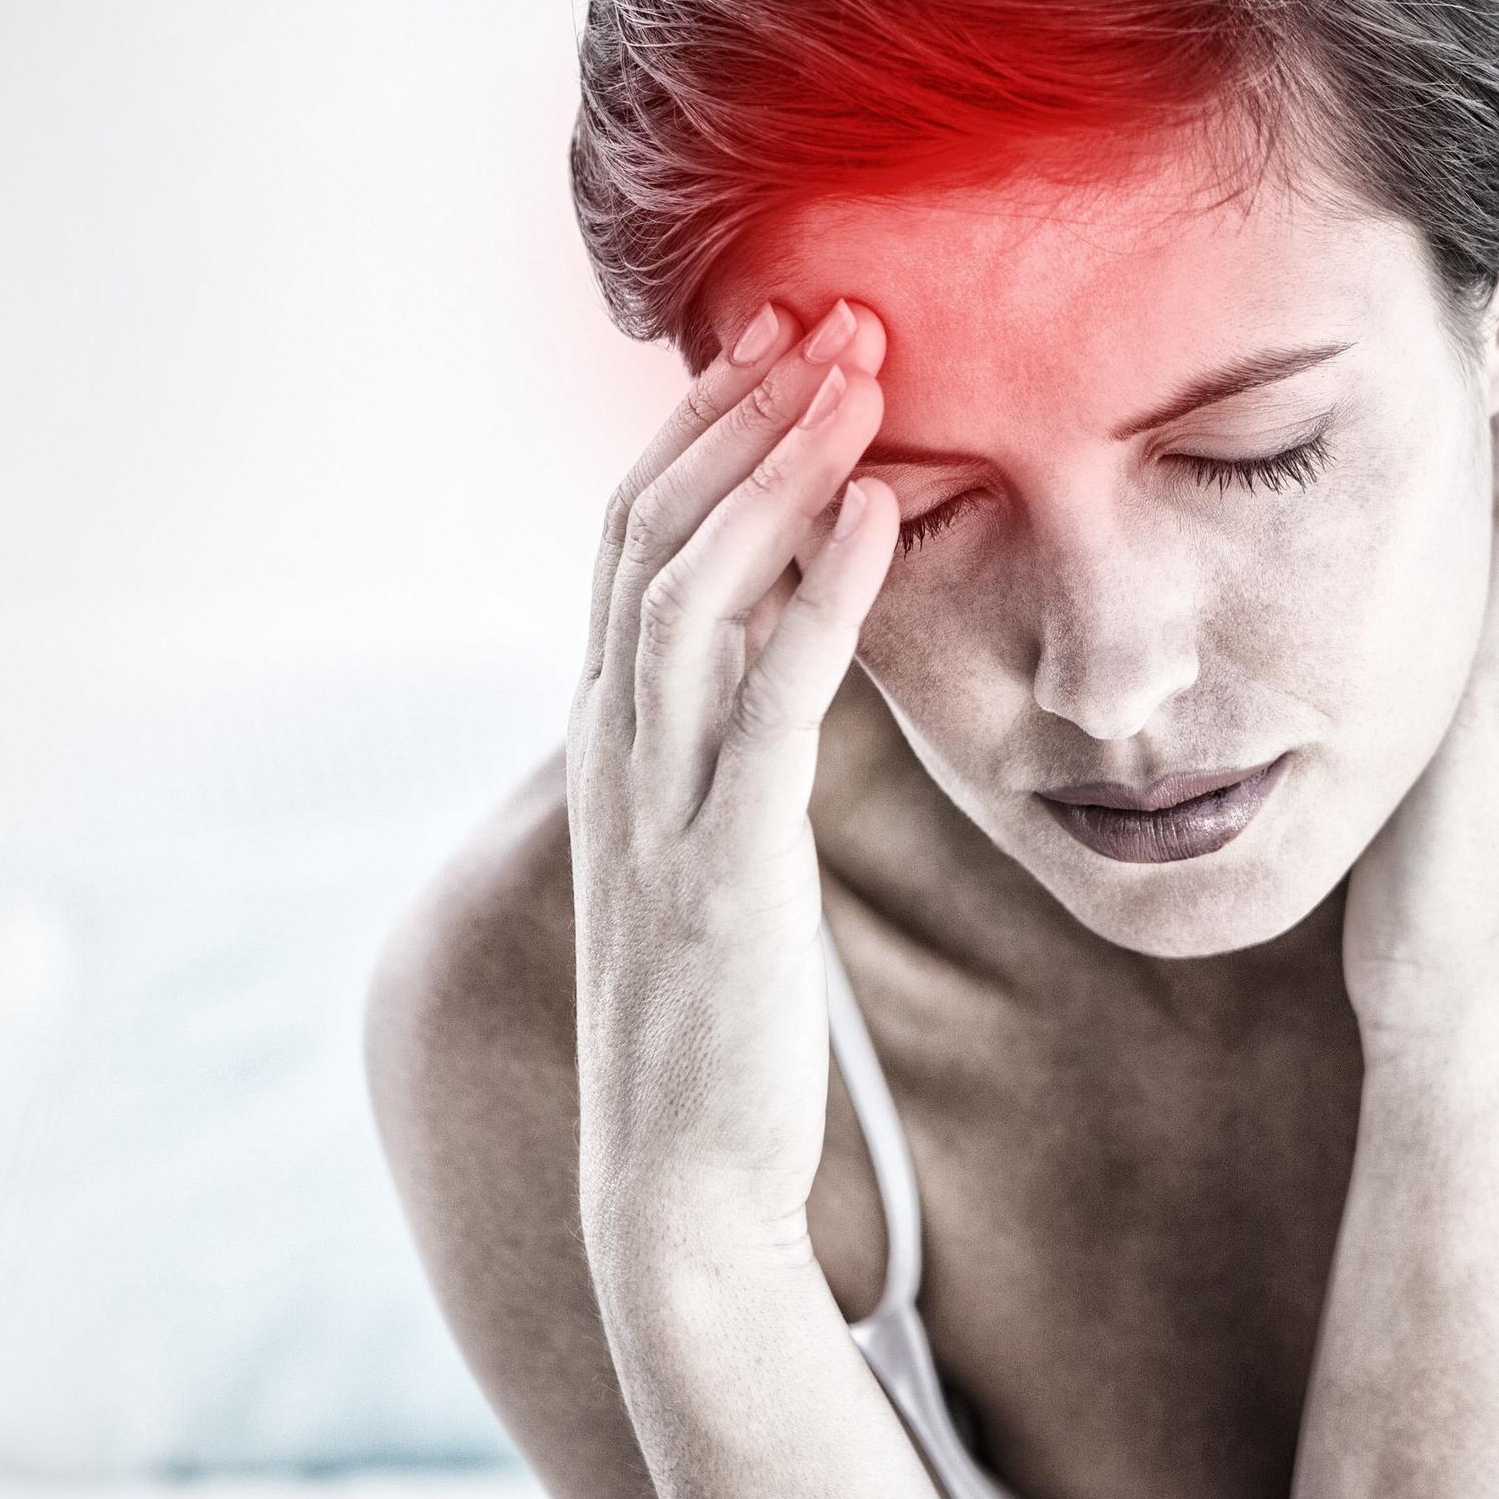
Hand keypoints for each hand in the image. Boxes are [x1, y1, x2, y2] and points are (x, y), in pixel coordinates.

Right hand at [568, 299, 902, 1276]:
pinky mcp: (728, 868)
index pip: (631, 542)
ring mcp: (662, 807)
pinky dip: (824, 597)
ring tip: (863, 369)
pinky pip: (772, 702)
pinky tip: (886, 516)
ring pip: (696, 588)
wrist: (677, 1190)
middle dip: (738, 412)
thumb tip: (774, 667)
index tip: (772, 341)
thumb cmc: (712, 1029)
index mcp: (612, 744)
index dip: (697, 432)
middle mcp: (619, 754)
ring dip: (780, 468)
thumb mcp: (706, 861)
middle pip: (652, 531)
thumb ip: (721, 757)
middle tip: (827, 308)